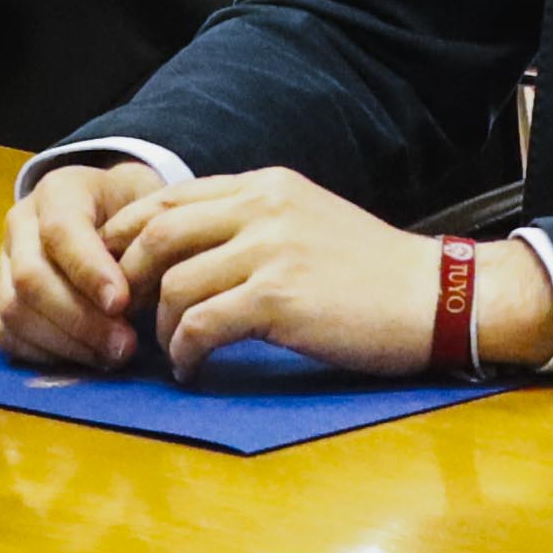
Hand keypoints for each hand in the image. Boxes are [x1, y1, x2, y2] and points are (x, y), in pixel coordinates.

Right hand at [0, 160, 165, 372]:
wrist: (110, 209)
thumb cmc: (134, 211)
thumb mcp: (149, 207)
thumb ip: (145, 242)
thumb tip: (139, 296)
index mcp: (59, 191)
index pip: (61, 230)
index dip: (88, 270)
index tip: (122, 303)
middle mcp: (21, 223)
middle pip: (31, 277)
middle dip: (79, 319)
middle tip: (123, 345)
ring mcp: (4, 261)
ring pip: (15, 310)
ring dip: (64, 342)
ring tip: (109, 356)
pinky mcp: (0, 296)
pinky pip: (7, 334)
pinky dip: (44, 353)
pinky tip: (85, 357)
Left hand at [101, 167, 544, 379]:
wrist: (435, 296)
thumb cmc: (373, 271)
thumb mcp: (308, 221)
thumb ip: (252, 223)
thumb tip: (186, 251)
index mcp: (266, 185)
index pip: (168, 198)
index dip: (127, 237)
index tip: (117, 274)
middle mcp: (263, 207)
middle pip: (157, 235)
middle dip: (129, 281)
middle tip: (128, 318)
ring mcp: (271, 250)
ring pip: (175, 285)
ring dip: (161, 327)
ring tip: (172, 351)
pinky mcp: (279, 298)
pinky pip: (202, 326)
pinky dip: (186, 352)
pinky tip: (193, 368)